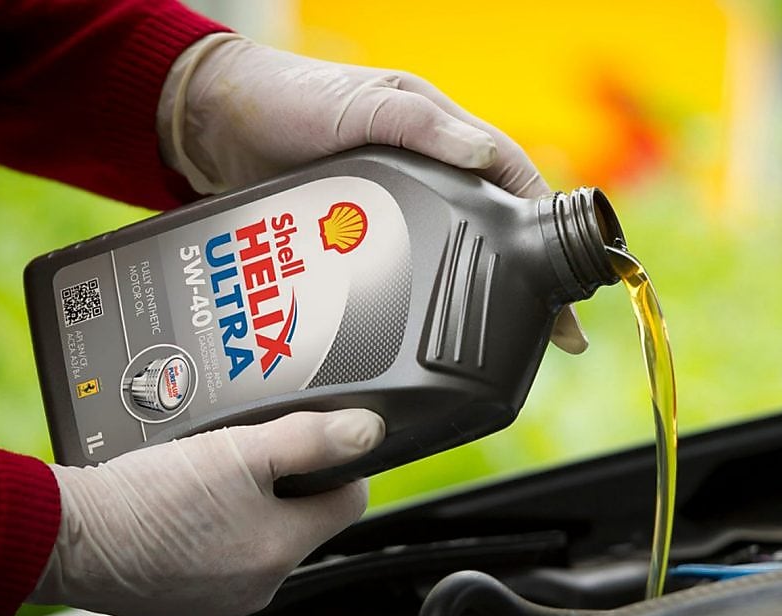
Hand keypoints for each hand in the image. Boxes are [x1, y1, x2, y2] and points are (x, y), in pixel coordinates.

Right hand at [29, 409, 383, 615]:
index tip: (312, 444)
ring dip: (242, 508)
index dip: (337, 464)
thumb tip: (367, 431)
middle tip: (243, 454)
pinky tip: (178, 508)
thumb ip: (309, 438)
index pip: (349, 501)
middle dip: (282, 486)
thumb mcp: (237, 448)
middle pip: (301, 522)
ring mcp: (218, 601)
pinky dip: (206, 533)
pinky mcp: (181, 604)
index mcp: (282, 549)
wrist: (64, 535)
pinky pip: (214, 561)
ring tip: (205, 478)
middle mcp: (258, 586)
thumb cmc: (144, 497)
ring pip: (256, 541)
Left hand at [157, 34, 587, 353]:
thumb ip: (416, 123)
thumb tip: (483, 153)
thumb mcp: (357, 103)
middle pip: (489, 235)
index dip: (547, 230)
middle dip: (523, 285)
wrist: (209, 123)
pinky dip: (420, 309)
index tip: (572, 280)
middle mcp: (423, 176)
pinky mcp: (355, 244)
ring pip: (447, 264)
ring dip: (475, 303)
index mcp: (438, 136)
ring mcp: (390, 214)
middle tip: (548, 339)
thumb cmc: (288, 96)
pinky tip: (427, 341)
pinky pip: (399, 280)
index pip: (511, 182)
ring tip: (498, 353)